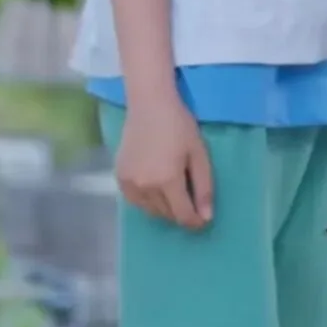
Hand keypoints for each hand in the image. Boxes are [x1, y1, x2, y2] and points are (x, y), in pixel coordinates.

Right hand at [116, 97, 213, 228]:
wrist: (149, 105)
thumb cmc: (179, 126)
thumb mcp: (199, 154)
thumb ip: (204, 188)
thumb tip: (207, 217)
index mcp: (167, 180)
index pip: (182, 215)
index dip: (195, 221)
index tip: (203, 219)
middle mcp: (145, 187)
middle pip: (167, 214)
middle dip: (181, 212)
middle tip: (190, 199)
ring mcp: (129, 184)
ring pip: (150, 211)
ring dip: (165, 209)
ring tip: (174, 193)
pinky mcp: (120, 178)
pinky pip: (136, 202)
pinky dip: (148, 201)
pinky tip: (156, 187)